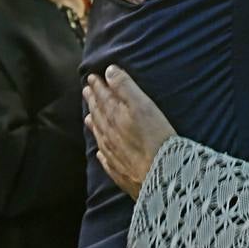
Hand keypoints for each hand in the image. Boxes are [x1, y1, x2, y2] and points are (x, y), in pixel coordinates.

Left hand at [84, 67, 175, 199]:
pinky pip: (106, 160)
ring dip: (94, 123)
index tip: (92, 78)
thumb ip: (125, 88)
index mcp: (116, 118)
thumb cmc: (156, 138)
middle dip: (93, 101)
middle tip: (87, 91)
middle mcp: (110, 136)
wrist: (161, 176)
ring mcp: (113, 156)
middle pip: (99, 115)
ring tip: (88, 116)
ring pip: (100, 136)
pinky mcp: (120, 173)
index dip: (98, 87)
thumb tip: (109, 71)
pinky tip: (100, 152)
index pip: (103, 98)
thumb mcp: (143, 106)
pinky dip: (101, 152)